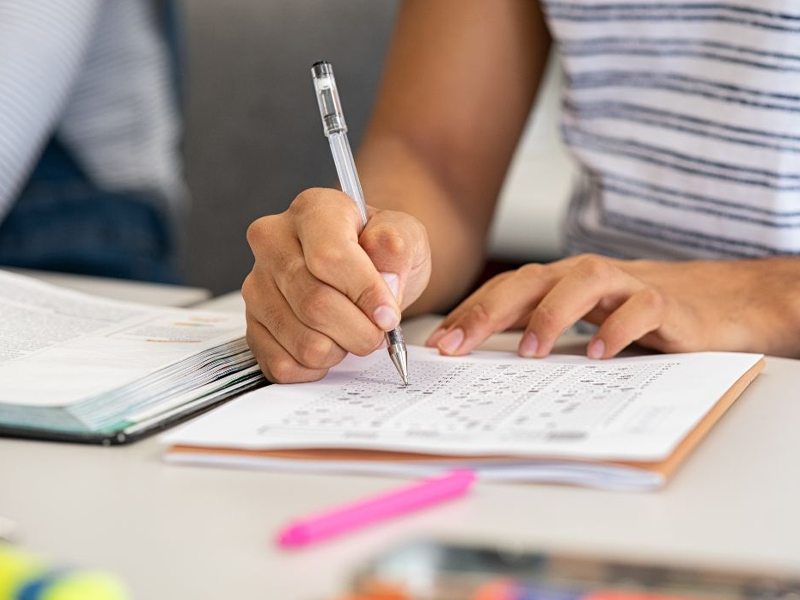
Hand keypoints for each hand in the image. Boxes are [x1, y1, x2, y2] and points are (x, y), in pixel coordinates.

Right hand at [243, 188, 430, 382]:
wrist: (363, 271)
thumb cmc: (380, 253)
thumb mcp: (405, 237)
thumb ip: (398, 249)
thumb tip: (384, 280)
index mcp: (312, 210)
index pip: (329, 257)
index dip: (364, 293)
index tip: (388, 315)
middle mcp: (273, 243)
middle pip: (315, 304)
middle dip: (359, 330)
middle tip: (378, 331)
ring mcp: (257, 285)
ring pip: (302, 341)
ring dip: (341, 350)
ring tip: (351, 332)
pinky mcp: (253, 324)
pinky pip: (283, 364)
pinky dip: (316, 368)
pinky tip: (330, 345)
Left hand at [426, 254, 795, 358]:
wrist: (716, 302)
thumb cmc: (636, 314)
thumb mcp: (581, 322)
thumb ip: (538, 331)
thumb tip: (482, 358)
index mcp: (560, 282)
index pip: (505, 290)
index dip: (470, 313)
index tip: (438, 344)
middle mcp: (585, 276)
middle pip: (530, 281)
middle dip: (488, 312)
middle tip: (458, 346)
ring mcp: (626, 284)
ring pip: (581, 283)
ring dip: (550, 315)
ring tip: (529, 353)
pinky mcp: (666, 303)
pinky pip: (640, 308)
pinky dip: (617, 328)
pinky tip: (598, 353)